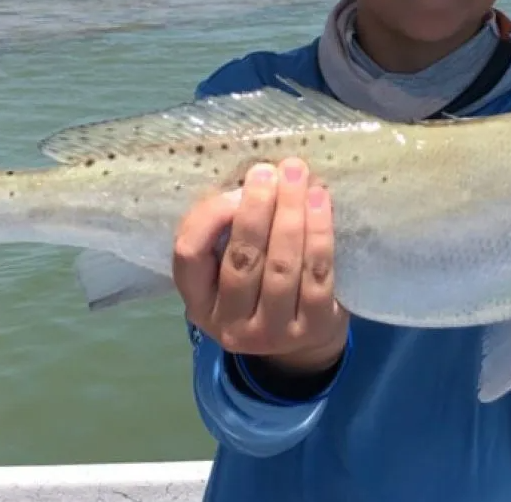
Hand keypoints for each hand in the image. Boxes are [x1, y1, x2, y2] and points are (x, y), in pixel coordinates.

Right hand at [172, 157, 348, 374]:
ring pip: (281, 266)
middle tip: (268, 171)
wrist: (303, 338)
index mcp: (199, 302)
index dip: (210, 216)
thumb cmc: (258, 284)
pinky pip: (317, 275)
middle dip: (256, 209)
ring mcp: (273, 332)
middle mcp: (230, 325)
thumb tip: (251, 183)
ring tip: (298, 177)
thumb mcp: (227, 264)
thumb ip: (227, 228)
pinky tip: (320, 202)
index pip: (190, 255)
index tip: (235, 186)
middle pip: (242, 259)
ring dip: (290, 214)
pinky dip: (319, 233)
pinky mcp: (313, 328)